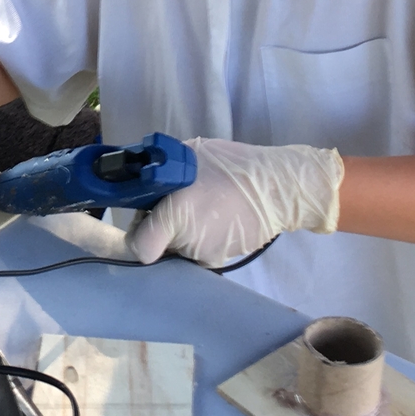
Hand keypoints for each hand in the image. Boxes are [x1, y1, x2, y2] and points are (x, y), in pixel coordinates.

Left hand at [126, 138, 342, 267]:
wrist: (277, 190)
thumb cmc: (233, 167)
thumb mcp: (191, 155)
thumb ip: (163, 172)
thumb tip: (144, 177)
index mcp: (174, 216)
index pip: (138, 246)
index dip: (137, 234)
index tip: (144, 221)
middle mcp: (186, 242)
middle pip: (157, 245)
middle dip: (160, 228)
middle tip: (174, 205)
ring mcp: (204, 255)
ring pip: (178, 249)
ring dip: (182, 233)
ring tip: (201, 209)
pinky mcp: (221, 260)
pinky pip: (198, 252)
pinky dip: (201, 239)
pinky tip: (216, 219)